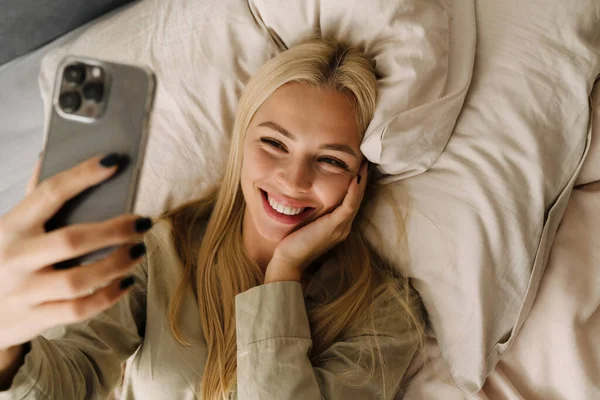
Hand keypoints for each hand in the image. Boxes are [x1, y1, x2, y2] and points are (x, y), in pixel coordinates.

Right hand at [0, 153, 152, 351]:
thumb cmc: (6, 260)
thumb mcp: (11, 229)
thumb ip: (34, 199)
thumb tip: (49, 155)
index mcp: (10, 227)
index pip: (49, 193)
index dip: (82, 175)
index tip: (113, 162)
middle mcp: (15, 258)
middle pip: (71, 240)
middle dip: (114, 230)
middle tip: (142, 222)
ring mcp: (24, 292)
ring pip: (79, 279)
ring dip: (117, 264)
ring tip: (138, 250)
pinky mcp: (35, 318)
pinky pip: (79, 309)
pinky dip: (108, 296)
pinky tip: (126, 281)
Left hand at [264, 161, 368, 283]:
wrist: (289, 261)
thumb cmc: (292, 243)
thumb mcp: (305, 222)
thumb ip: (311, 211)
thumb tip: (305, 194)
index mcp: (338, 226)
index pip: (351, 200)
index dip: (355, 183)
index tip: (356, 165)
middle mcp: (344, 226)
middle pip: (357, 198)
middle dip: (361, 178)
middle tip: (364, 158)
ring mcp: (341, 227)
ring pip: (356, 200)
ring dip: (361, 181)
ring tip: (364, 163)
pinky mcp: (335, 227)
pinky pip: (349, 205)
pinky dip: (354, 190)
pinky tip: (356, 176)